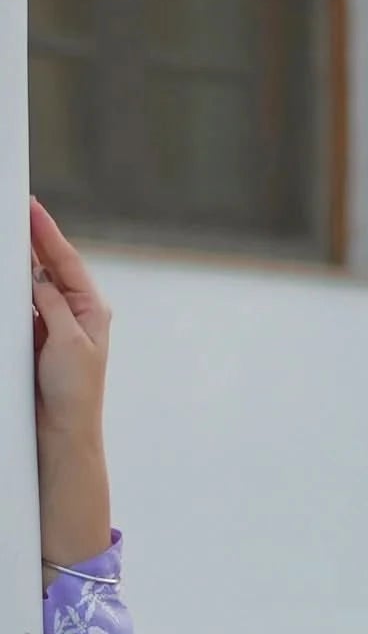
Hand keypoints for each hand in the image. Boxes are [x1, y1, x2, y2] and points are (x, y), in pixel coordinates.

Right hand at [30, 196, 111, 443]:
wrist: (62, 427)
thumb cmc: (74, 391)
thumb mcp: (68, 341)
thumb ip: (53, 304)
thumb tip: (38, 275)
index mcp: (93, 309)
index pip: (68, 260)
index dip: (48, 232)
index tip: (32, 206)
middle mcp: (77, 311)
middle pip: (53, 264)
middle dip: (36, 236)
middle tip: (19, 207)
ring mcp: (58, 321)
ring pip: (37, 279)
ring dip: (24, 256)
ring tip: (11, 231)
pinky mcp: (40, 334)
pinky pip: (26, 300)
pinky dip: (16, 284)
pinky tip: (9, 269)